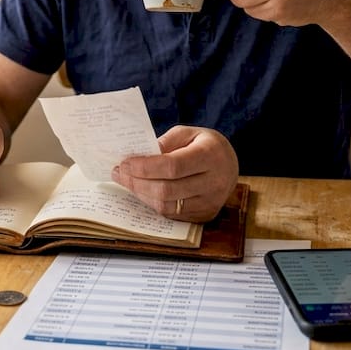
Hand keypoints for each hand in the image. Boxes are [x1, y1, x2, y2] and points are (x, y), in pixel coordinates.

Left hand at [111, 126, 238, 221]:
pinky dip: (153, 203)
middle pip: (167, 190)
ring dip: (141, 195)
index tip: (125, 163)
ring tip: (127, 182)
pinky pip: (172, 215)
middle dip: (137, 182)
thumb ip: (165, 142)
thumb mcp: (188, 133)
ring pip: (167, 206)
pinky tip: (143, 192)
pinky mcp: (205, 216)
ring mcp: (211, 202)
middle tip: (119, 173)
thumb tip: (139, 157)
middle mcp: (214, 182)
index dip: (145, 167)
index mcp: (210, 156)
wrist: (231, 165)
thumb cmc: (205, 145)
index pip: (173, 166)